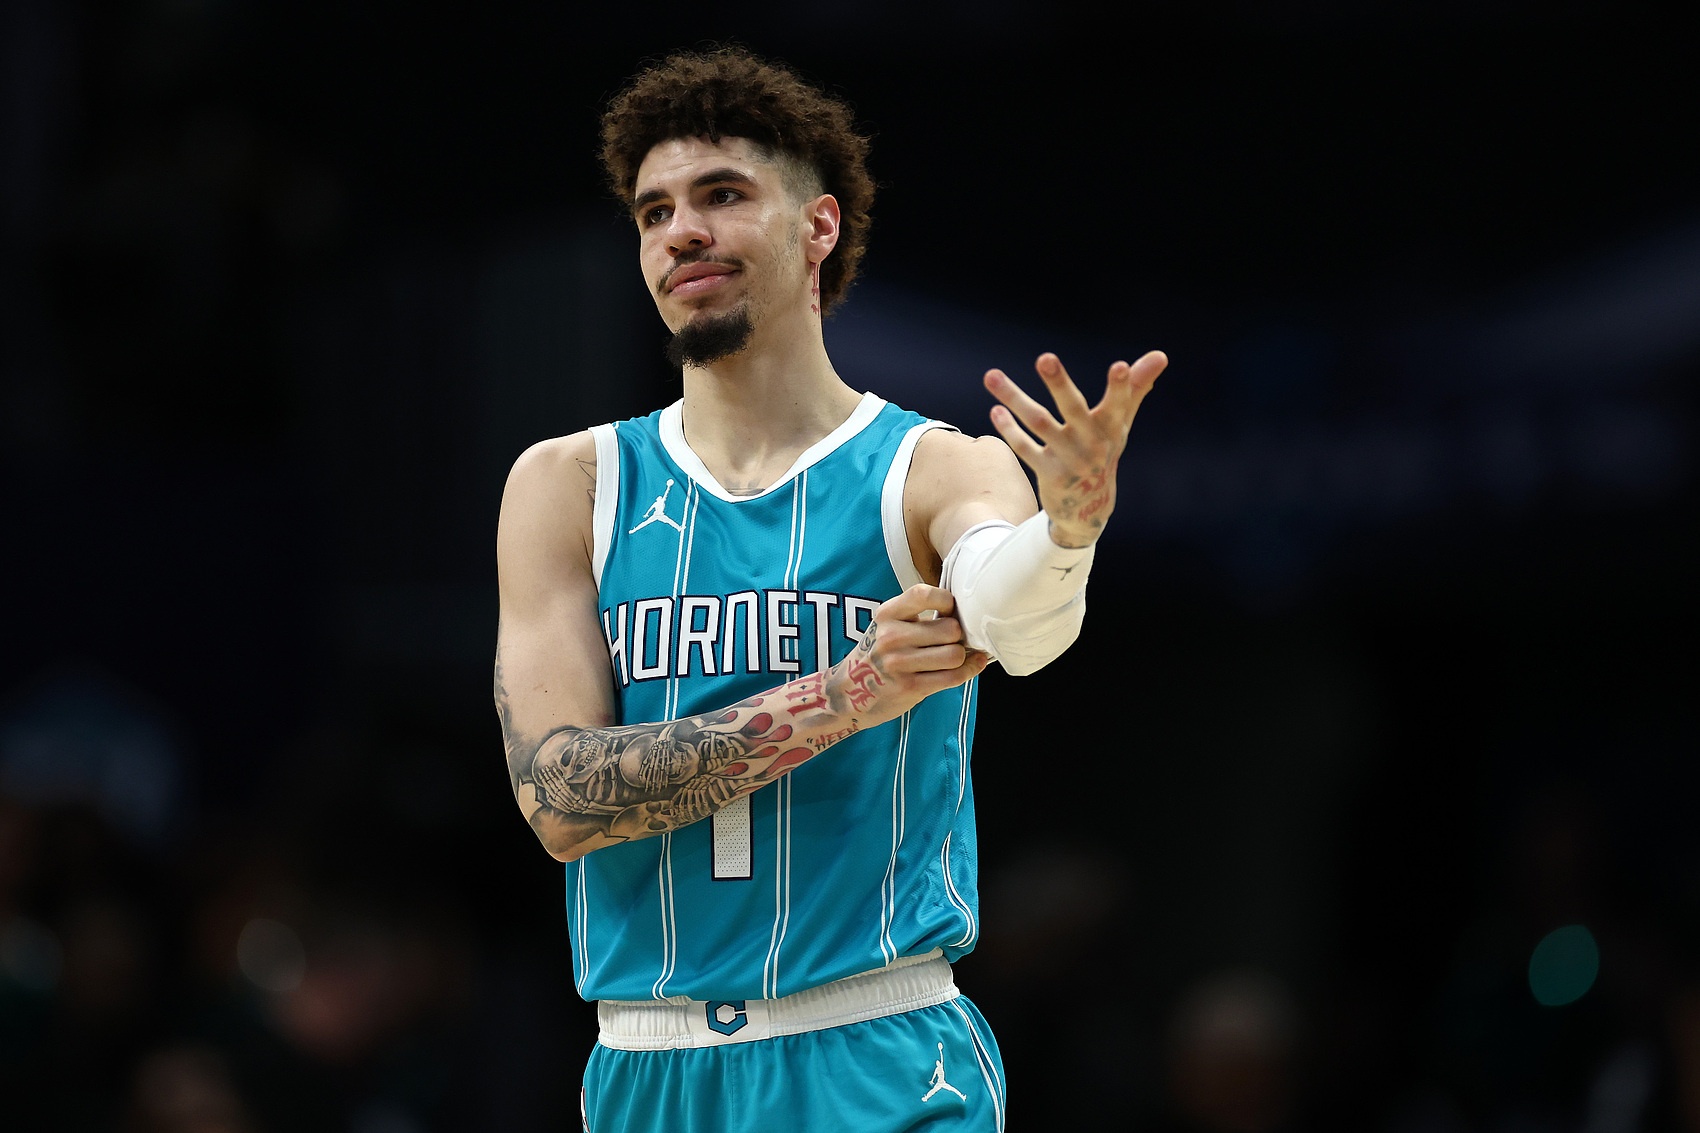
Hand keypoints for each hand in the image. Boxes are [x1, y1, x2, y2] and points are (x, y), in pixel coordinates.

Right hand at [825, 584, 989, 727]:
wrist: (848, 693)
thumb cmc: (879, 655)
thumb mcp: (888, 627)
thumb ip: (918, 615)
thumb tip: (964, 613)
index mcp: (887, 614)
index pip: (923, 594)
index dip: (946, 601)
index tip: (949, 611)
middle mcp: (891, 636)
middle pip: (950, 628)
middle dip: (958, 636)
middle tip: (952, 641)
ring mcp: (899, 663)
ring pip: (955, 654)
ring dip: (962, 656)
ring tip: (954, 656)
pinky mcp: (910, 687)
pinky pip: (953, 677)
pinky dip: (969, 670)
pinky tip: (970, 666)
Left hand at [984, 351, 1166, 547]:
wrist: (1090, 508)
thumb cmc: (1105, 452)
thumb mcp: (1121, 424)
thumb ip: (1135, 388)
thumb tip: (1161, 355)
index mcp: (1112, 429)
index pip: (1119, 404)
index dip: (1121, 387)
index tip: (1121, 366)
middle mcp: (1092, 444)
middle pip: (1074, 409)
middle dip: (1060, 384)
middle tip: (1045, 358)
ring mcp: (1069, 460)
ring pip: (1039, 423)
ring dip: (1014, 399)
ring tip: (991, 375)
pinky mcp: (1049, 473)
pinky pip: (1026, 449)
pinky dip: (1010, 430)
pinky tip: (996, 410)